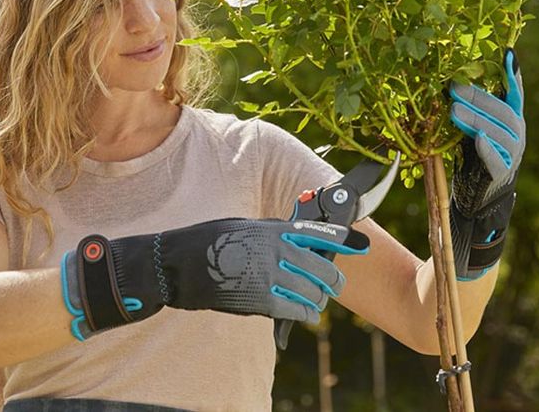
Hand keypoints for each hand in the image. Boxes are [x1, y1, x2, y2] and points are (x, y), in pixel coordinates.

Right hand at [62, 218, 368, 340]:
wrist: (177, 264)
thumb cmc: (209, 240)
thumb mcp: (244, 225)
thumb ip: (273, 231)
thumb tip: (297, 235)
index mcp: (275, 229)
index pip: (320, 234)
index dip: (344, 241)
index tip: (361, 245)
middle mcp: (277, 251)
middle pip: (322, 267)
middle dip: (333, 277)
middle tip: (334, 283)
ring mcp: (270, 276)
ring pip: (312, 291)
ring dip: (318, 297)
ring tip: (316, 299)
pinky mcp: (260, 300)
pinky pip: (295, 309)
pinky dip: (304, 312)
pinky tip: (305, 312)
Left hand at [448, 49, 524, 278]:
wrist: (477, 202)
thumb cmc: (473, 159)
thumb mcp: (472, 128)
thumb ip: (471, 108)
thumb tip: (452, 79)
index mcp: (512, 119)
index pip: (516, 93)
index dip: (513, 75)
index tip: (508, 54)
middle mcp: (517, 134)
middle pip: (502, 110)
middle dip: (478, 97)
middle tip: (454, 87)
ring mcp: (513, 154)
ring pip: (498, 132)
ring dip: (476, 119)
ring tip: (454, 110)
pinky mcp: (503, 174)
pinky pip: (497, 159)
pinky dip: (487, 148)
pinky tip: (476, 138)